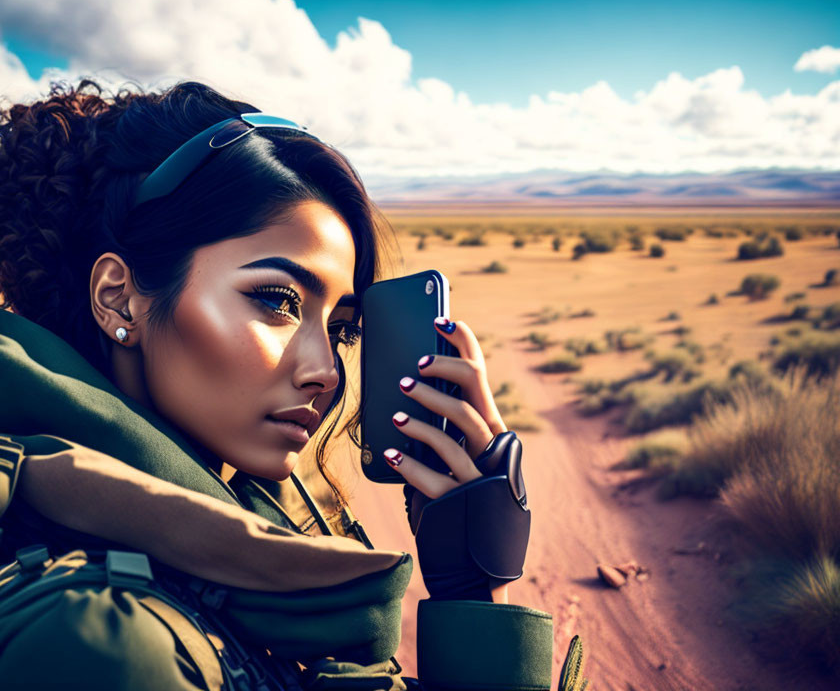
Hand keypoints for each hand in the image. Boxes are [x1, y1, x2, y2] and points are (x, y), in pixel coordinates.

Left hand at [382, 317, 529, 601]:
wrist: (477, 566)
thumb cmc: (463, 502)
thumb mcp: (464, 460)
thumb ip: (448, 429)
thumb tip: (411, 387)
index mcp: (496, 434)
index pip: (482, 377)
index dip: (463, 343)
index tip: (440, 319)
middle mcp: (494, 452)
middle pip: (472, 398)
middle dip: (443, 374)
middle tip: (414, 368)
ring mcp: (479, 478)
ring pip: (454, 433)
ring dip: (422, 416)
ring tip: (396, 410)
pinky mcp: (460, 505)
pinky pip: (432, 478)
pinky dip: (408, 462)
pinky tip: (389, 451)